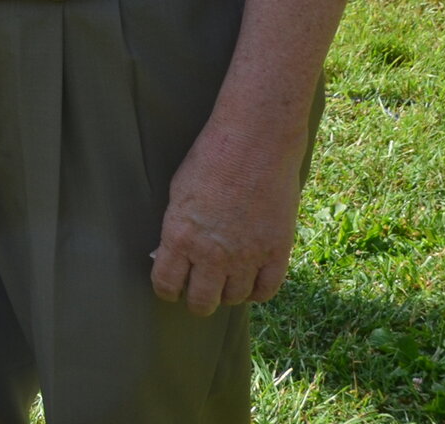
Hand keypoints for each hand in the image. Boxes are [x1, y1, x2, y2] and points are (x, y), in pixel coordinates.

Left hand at [149, 124, 306, 314]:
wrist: (255, 142)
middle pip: (202, 302)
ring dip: (227, 293)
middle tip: (199, 291)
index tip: (171, 288)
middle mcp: (212, 254)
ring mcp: (247, 256)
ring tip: (225, 281)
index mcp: (180, 237)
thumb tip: (173, 254)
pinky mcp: (277, 252)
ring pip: (234, 299)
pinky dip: (258, 291)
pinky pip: (267, 291)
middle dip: (197, 300)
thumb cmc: (210, 159)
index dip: (167, 290)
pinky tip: (251, 280)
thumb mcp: (178, 193)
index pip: (166, 285)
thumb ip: (177, 229)